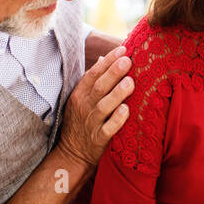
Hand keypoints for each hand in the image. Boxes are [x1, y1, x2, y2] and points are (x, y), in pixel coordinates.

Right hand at [56, 45, 132, 166]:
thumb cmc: (80, 120)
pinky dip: (117, 119)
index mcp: (79, 94)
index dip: (107, 61)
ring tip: (131, 82)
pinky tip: (126, 110)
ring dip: (117, 94)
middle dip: (113, 73)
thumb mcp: (80, 98)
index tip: (122, 50)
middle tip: (128, 60)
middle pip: (99, 87)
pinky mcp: (99, 138)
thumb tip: (104, 58)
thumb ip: (92, 80)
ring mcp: (91, 123)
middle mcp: (84, 107)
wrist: (72, 153)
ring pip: (104, 106)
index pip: (93, 74)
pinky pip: (109, 128)